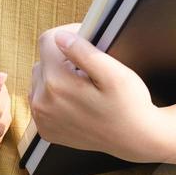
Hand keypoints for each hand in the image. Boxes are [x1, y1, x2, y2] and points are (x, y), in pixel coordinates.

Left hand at [28, 24, 170, 163]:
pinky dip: (55, 97)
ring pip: (40, 80)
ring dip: (57, 77)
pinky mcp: (46, 129)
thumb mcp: (114, 73)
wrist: (134, 139)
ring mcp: (42, 119)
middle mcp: (42, 102)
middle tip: (89, 70)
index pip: (48, 40)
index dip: (69, 35)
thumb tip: (60, 37)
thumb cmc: (129, 105)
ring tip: (83, 87)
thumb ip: (84, 52)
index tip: (87, 43)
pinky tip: (76, 102)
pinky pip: (42, 100)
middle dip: (63, 58)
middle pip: (43, 60)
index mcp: (57, 83)